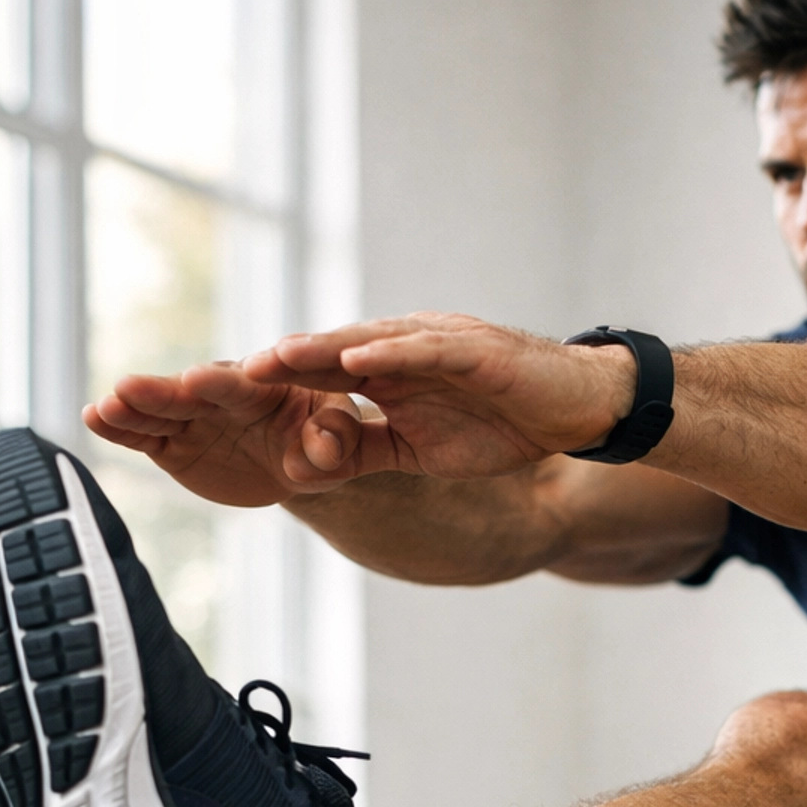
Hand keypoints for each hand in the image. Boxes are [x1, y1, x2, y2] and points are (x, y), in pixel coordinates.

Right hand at [84, 363, 410, 505]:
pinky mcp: (173, 444)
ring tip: (105, 406)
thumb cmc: (325, 436)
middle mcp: (221, 395)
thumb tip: (322, 450)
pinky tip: (92, 418)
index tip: (198, 380)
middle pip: (188, 392)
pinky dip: (119, 429)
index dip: (219, 381)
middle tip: (129, 387)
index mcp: (264, 385)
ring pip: (158, 412)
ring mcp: (193, 418)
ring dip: (131, 408)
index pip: (241, 383)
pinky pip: (144, 437)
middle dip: (160, 391)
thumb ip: (334, 440)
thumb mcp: (341, 437)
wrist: (299, 460)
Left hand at [246, 313, 636, 479]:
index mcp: (391, 372)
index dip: (277, 386)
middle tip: (227, 373)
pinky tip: (354, 360)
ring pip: (371, 340)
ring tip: (276, 357)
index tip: (227, 402)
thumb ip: (368, 448)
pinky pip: (426, 349)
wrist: (579, 410)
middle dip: (282, 361)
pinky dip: (390, 353)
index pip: (324, 374)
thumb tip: (310, 465)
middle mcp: (407, 349)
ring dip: (322, 348)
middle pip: (334, 350)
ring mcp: (441, 344)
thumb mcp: (421, 450)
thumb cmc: (504, 425)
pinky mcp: (477, 350)